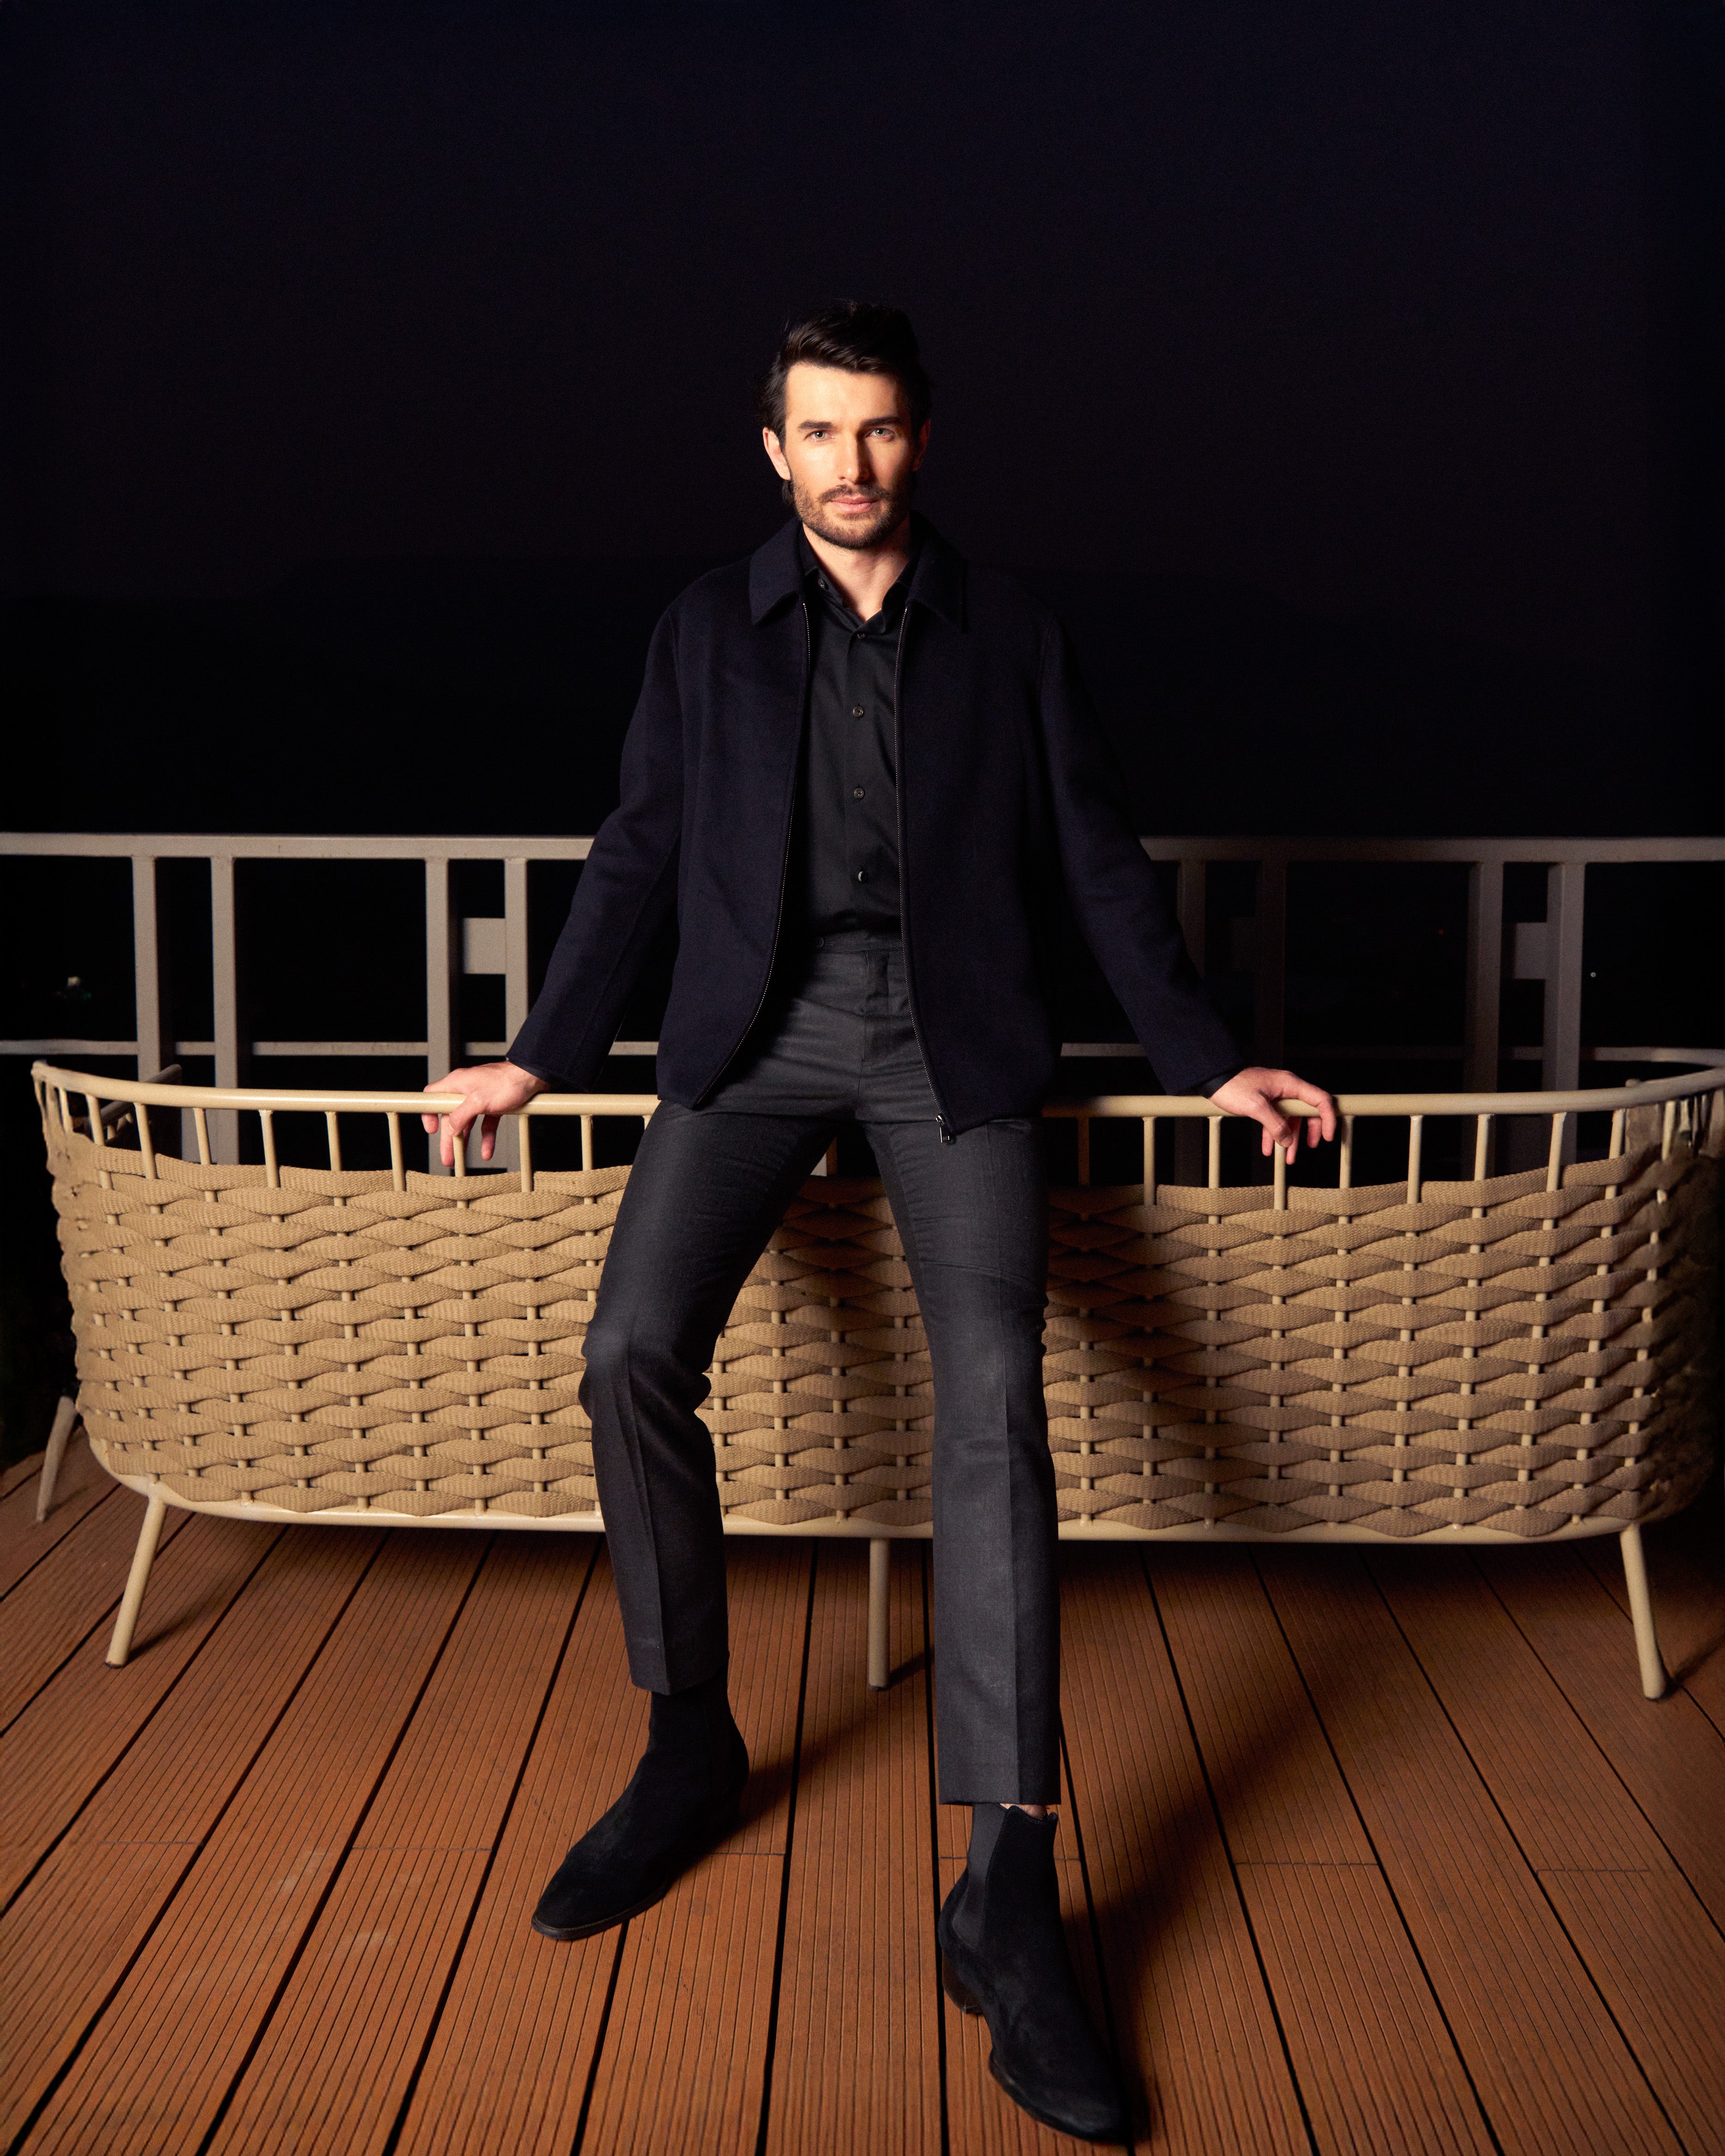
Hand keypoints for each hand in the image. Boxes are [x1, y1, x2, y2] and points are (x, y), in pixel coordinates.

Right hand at [421, 1060, 545, 1167]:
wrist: (532, 1078)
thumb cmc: (506, 1082)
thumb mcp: (479, 1101)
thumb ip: (461, 1115)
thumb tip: (450, 1128)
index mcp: (457, 1084)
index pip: (433, 1096)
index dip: (429, 1113)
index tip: (432, 1130)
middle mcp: (466, 1090)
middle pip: (451, 1116)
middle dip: (448, 1138)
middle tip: (447, 1157)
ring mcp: (480, 1098)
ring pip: (468, 1122)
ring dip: (465, 1141)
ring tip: (460, 1159)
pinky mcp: (494, 1105)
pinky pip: (485, 1123)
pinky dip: (486, 1137)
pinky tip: (487, 1151)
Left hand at [1207, 1067, 1337, 1159]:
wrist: (1213, 1079)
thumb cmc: (1232, 1086)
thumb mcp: (1255, 1106)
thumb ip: (1274, 1124)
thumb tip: (1287, 1141)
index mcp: (1290, 1084)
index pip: (1319, 1100)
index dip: (1328, 1118)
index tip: (1328, 1136)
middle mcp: (1286, 1089)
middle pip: (1308, 1111)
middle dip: (1309, 1132)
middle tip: (1310, 1147)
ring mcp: (1277, 1096)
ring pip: (1290, 1119)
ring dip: (1289, 1139)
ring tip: (1287, 1158)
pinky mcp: (1266, 1102)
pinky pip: (1276, 1120)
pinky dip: (1273, 1134)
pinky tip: (1269, 1149)